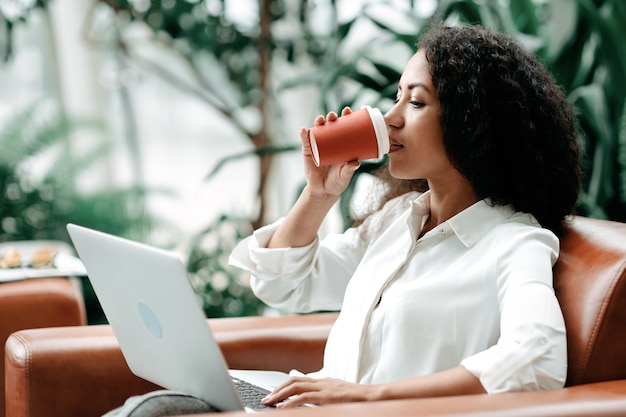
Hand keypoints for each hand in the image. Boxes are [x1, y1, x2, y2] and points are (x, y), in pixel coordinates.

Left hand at [262, 376, 378, 407]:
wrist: (371, 396)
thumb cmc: (356, 398)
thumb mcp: (337, 393)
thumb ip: (324, 394)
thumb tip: (311, 399)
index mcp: (322, 381)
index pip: (297, 378)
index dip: (283, 386)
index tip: (273, 394)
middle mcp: (320, 382)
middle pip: (292, 381)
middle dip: (277, 390)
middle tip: (266, 399)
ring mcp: (323, 388)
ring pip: (295, 387)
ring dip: (279, 395)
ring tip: (269, 403)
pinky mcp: (326, 396)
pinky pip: (304, 398)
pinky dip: (290, 403)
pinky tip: (283, 408)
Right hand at [301, 107, 359, 198]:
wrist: (323, 192)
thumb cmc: (337, 182)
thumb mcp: (345, 176)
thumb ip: (350, 170)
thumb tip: (355, 163)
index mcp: (341, 145)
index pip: (344, 127)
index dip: (346, 117)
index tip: (348, 111)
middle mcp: (330, 142)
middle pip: (330, 126)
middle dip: (332, 118)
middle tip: (334, 116)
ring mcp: (318, 146)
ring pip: (318, 130)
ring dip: (318, 122)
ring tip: (320, 119)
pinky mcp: (308, 152)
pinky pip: (305, 142)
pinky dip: (304, 135)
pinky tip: (304, 130)